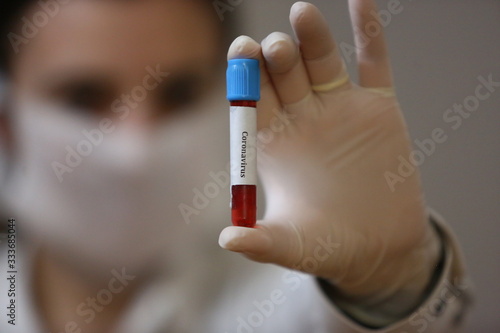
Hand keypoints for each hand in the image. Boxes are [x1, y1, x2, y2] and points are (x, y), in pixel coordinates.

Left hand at [219, 0, 439, 303]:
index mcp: (275, 143)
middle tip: (271, 48)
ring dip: (312, 37)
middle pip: (283, 74)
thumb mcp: (294, 246)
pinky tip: (362, 1)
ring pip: (322, 62)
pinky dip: (369, 32)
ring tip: (302, 15)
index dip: (246, 78)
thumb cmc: (329, 246)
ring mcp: (340, 108)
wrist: (379, 247)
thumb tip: (227, 241)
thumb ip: (261, 242)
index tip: (240, 53)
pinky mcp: (379, 107)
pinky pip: (374, 63)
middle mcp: (304, 118)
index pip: (254, 100)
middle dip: (275, 57)